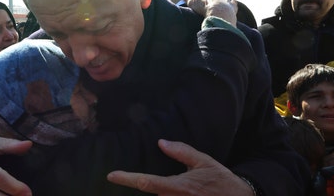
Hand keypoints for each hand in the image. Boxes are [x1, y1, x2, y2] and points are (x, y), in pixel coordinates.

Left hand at [107, 139, 253, 195]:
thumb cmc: (221, 180)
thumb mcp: (204, 162)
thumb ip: (182, 152)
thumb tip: (161, 142)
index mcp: (179, 186)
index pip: (147, 182)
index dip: (127, 179)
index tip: (111, 175)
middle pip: (152, 194)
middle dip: (152, 186)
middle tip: (166, 180)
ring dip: (164, 192)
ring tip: (188, 184)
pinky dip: (169, 195)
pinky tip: (184, 191)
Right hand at [180, 0, 237, 24]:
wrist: (219, 14)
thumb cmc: (204, 8)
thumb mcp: (192, 2)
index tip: (201, 4)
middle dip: (212, 0)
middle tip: (208, 8)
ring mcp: (226, 1)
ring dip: (221, 3)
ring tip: (218, 10)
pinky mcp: (232, 7)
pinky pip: (233, 5)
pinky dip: (232, 6)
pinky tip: (230, 9)